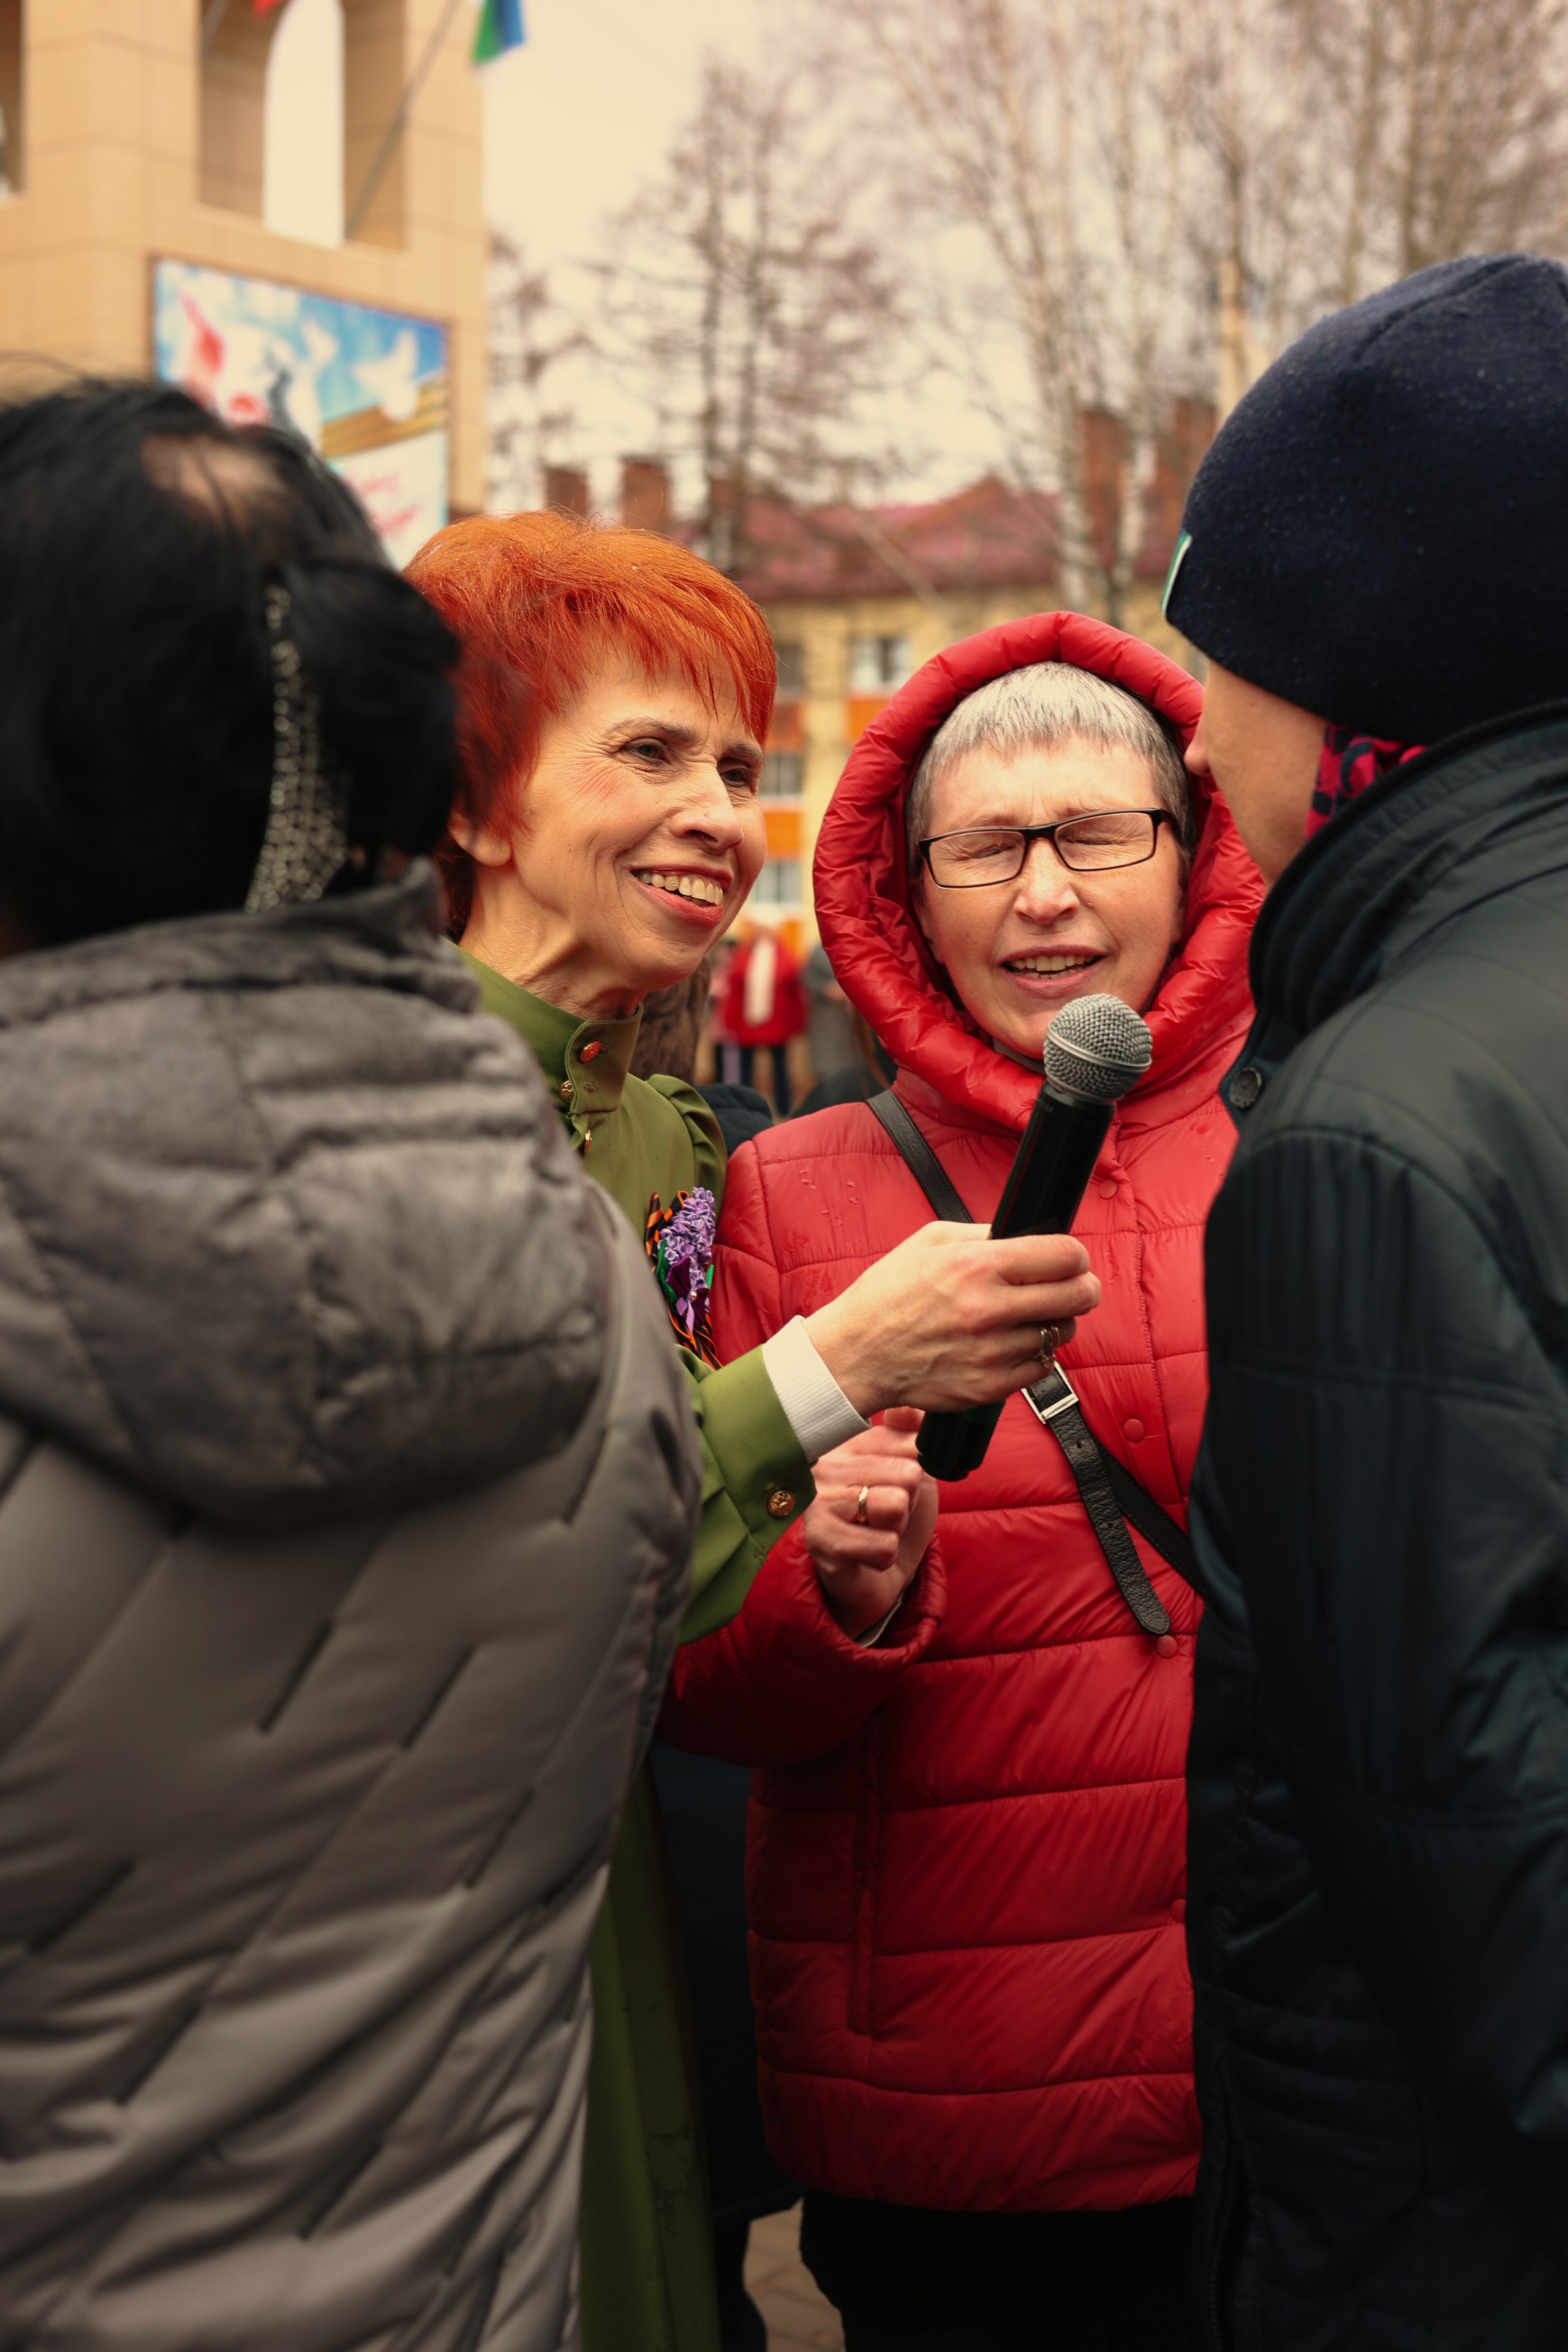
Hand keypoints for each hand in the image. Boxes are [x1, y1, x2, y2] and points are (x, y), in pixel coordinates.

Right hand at [804, 1222, 1098, 1417]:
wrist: (855, 1354)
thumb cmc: (887, 1295)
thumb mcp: (929, 1242)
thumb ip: (983, 1234)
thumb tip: (1028, 1235)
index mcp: (976, 1265)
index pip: (1062, 1256)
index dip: (1075, 1255)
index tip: (1071, 1260)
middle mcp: (988, 1309)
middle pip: (1076, 1296)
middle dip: (1083, 1288)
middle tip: (1077, 1287)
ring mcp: (991, 1352)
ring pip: (1059, 1334)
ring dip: (1054, 1323)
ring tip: (1032, 1317)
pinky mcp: (989, 1386)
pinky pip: (1040, 1369)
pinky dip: (1035, 1356)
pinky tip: (1013, 1344)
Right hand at [804, 1409, 936, 1638]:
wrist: (867, 1578)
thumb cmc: (888, 1519)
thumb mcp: (908, 1468)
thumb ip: (911, 1432)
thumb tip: (911, 1408)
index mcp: (847, 1441)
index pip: (910, 1440)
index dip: (918, 1469)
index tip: (896, 1483)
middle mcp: (826, 1466)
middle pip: (908, 1474)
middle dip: (909, 1503)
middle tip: (882, 1514)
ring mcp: (819, 1503)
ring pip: (896, 1506)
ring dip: (896, 1528)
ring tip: (874, 1530)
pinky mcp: (822, 1542)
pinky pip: (885, 1546)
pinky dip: (886, 1556)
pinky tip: (866, 1553)